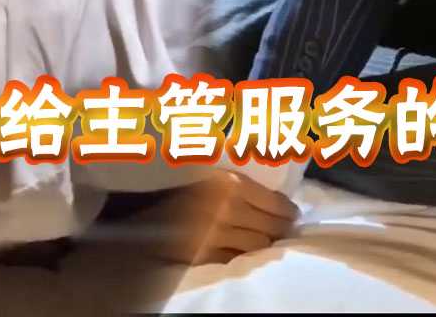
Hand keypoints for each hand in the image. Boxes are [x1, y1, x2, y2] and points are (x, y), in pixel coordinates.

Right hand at [135, 171, 299, 264]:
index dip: (289, 212)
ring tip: (267, 242)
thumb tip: (282, 202)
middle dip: (280, 230)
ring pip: (257, 247)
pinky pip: (233, 260)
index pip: (276, 204)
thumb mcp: (214, 175)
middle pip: (271, 228)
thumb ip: (243, 185)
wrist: (141, 210)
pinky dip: (241, 257)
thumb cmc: (182, 185)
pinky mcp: (202, 255)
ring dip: (264, 246)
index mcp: (231, 183)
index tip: (293, 214)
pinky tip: (243, 252)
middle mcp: (226, 208)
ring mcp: (214, 235)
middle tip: (285, 230)